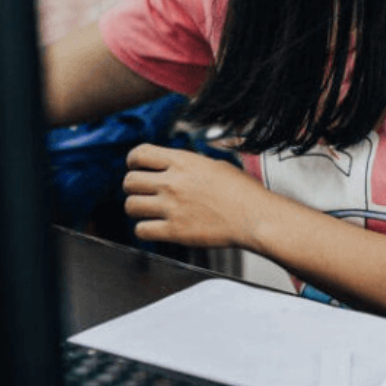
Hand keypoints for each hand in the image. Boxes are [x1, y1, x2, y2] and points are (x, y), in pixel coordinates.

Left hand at [122, 144, 267, 248]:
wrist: (256, 217)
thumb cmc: (242, 191)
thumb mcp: (214, 164)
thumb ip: (188, 165)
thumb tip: (172, 167)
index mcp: (183, 161)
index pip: (139, 154)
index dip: (133, 161)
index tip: (137, 167)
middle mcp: (173, 182)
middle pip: (129, 181)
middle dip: (133, 187)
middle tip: (143, 192)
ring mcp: (172, 207)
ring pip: (130, 205)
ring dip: (137, 208)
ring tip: (149, 211)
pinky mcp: (175, 231)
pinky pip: (141, 230)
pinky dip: (145, 229)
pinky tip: (156, 227)